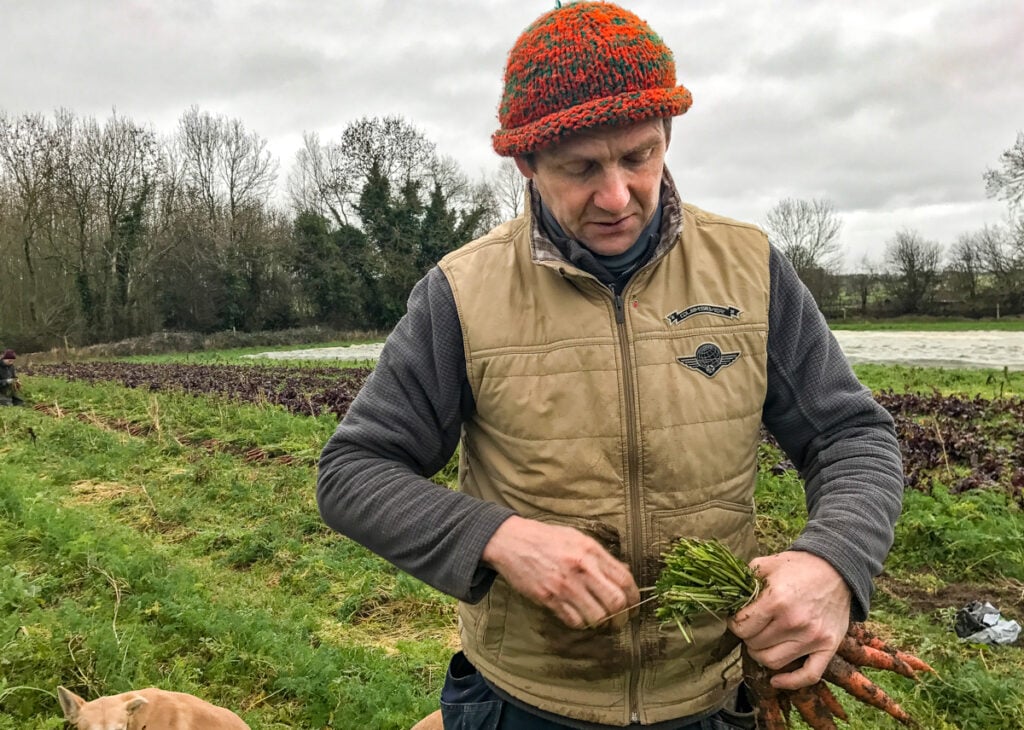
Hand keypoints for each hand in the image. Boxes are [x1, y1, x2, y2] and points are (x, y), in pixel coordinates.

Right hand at [482, 515, 638, 629]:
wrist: (512, 541)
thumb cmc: (546, 538)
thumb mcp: (577, 538)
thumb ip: (600, 556)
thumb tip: (624, 573)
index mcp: (591, 551)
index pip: (625, 580)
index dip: (635, 598)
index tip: (633, 607)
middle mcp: (581, 568)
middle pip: (615, 602)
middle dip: (622, 616)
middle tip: (619, 620)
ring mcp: (565, 585)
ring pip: (597, 616)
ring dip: (601, 623)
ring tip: (598, 620)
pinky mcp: (548, 598)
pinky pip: (574, 621)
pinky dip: (580, 623)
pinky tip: (578, 617)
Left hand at [727, 551, 850, 689]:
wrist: (837, 568)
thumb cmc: (798, 567)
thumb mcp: (766, 564)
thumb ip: (744, 580)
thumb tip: (725, 596)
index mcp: (776, 600)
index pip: (742, 627)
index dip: (734, 623)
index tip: (737, 619)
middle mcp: (794, 622)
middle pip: (755, 645)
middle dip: (748, 637)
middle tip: (751, 628)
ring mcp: (812, 637)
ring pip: (773, 662)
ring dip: (761, 654)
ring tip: (761, 642)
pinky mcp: (828, 647)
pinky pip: (808, 675)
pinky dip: (790, 682)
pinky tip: (776, 680)